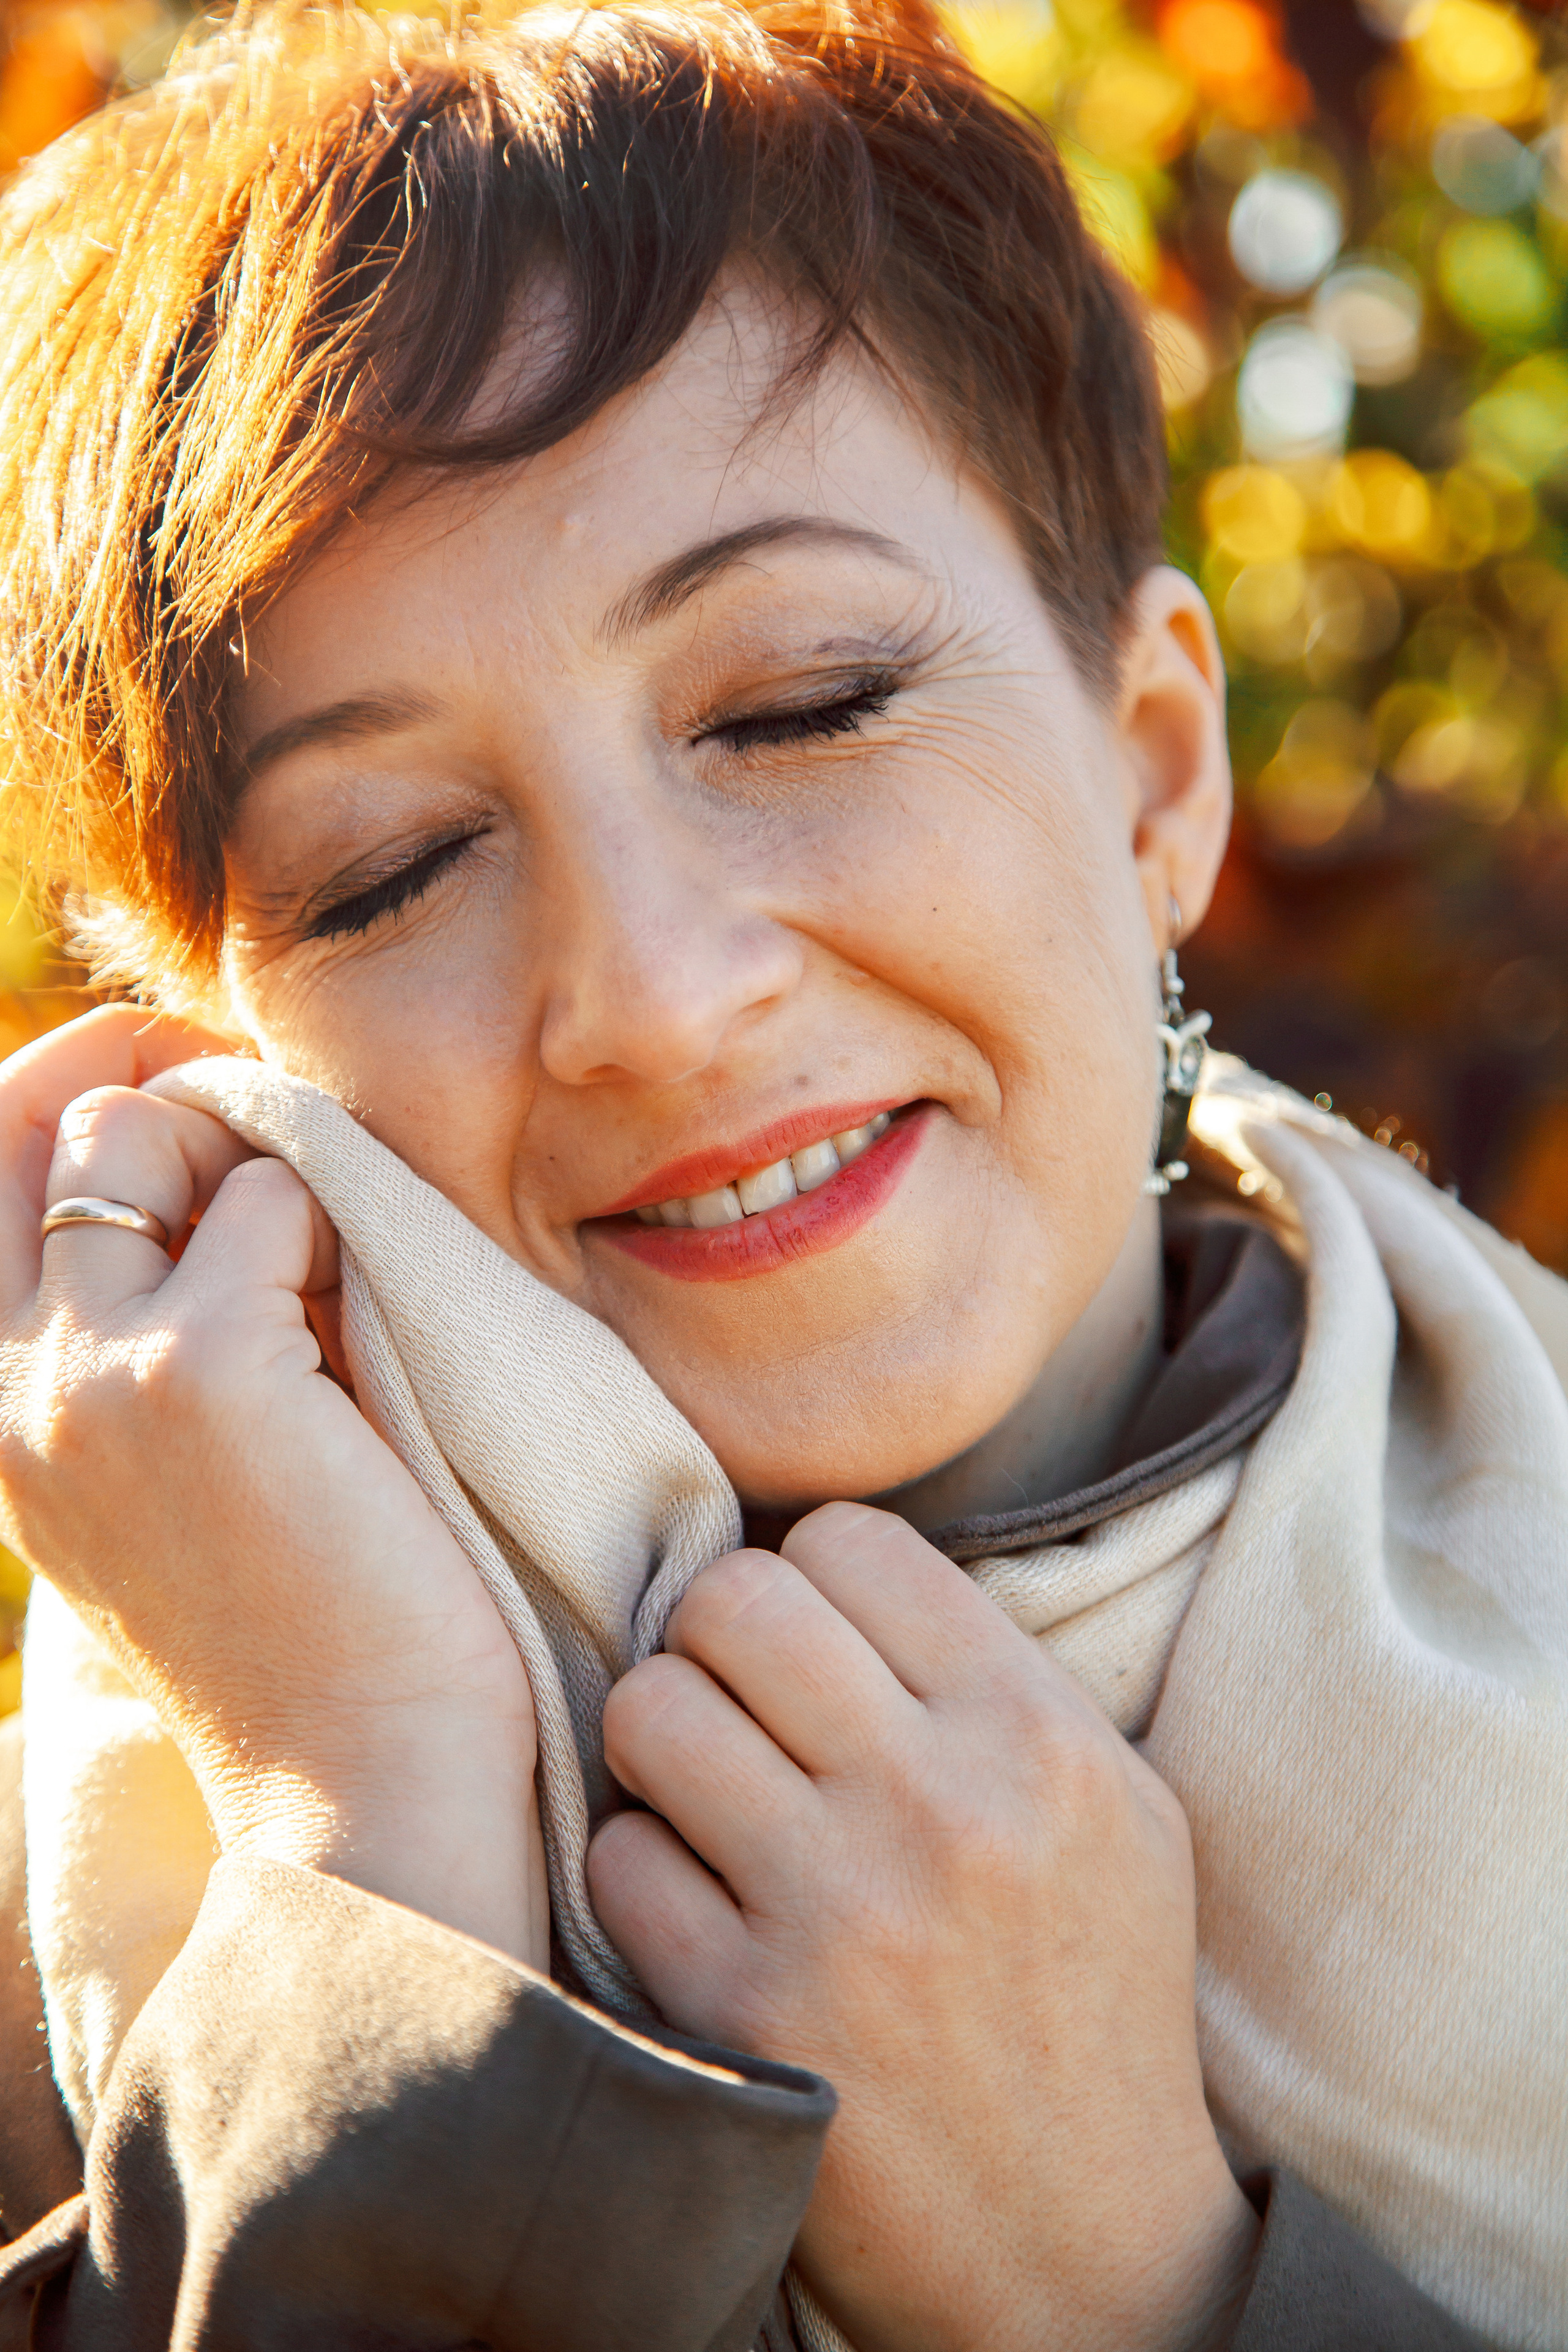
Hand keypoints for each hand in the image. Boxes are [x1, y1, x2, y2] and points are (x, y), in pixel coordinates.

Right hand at [0, 1008, 545, 1966]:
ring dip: (254, 1155)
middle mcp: (8, 1383)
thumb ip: (146, 1346)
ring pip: (140, 1128)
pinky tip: (375, 1327)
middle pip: (33, 1116)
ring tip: (333, 1265)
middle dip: (154, 1078)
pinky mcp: (204, 1366)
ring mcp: (91, 1370)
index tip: (194, 1095)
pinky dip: (339, 1223)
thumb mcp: (170, 1484)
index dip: (79, 1091)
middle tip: (274, 1125)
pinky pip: (274, 1194)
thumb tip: (226, 1178)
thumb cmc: (302, 1640)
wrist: (357, 1793)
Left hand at [588, 1501, 1258, 2351]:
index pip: (851, 1540)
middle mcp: (941, 1804)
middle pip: (733, 1599)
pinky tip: (695, 1909)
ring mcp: (839, 1912)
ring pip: (650, 1708)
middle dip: (713, 1636)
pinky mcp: (746, 2018)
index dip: (809, 1575)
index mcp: (1037, 1735)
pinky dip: (641, 1874)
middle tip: (734, 1699)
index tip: (813, 1639)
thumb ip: (996, 1677)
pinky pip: (618, 1861)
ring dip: (662, 1745)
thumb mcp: (1115, 1811)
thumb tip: (843, 1570)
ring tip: (704, 1795)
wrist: (1087, 2253)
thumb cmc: (1093, 2002)